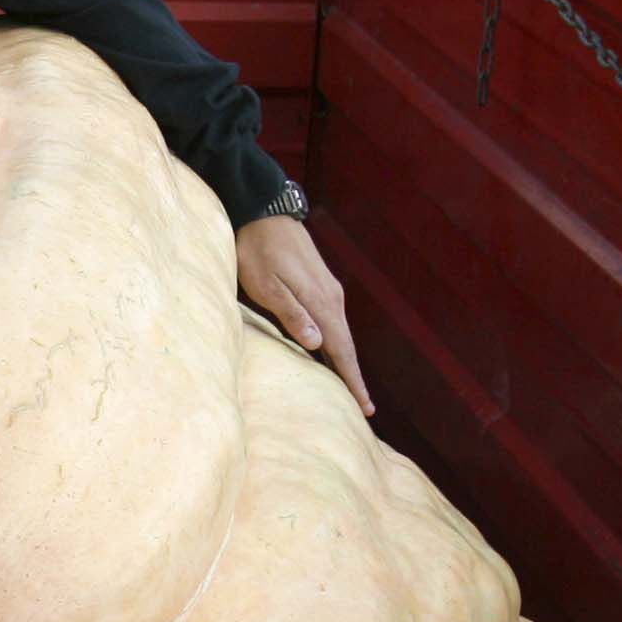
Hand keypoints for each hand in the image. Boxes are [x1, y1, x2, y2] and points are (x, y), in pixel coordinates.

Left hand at [234, 216, 371, 417]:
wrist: (264, 213)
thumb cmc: (257, 250)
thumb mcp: (265, 284)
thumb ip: (290, 313)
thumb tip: (318, 344)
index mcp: (321, 302)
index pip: (341, 349)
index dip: (351, 379)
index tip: (364, 406)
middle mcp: (332, 298)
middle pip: (346, 345)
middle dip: (354, 377)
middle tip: (363, 408)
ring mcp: (329, 290)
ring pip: (341, 333)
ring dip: (346, 361)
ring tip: (351, 388)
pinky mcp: (321, 285)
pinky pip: (334, 321)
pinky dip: (338, 342)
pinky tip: (332, 352)